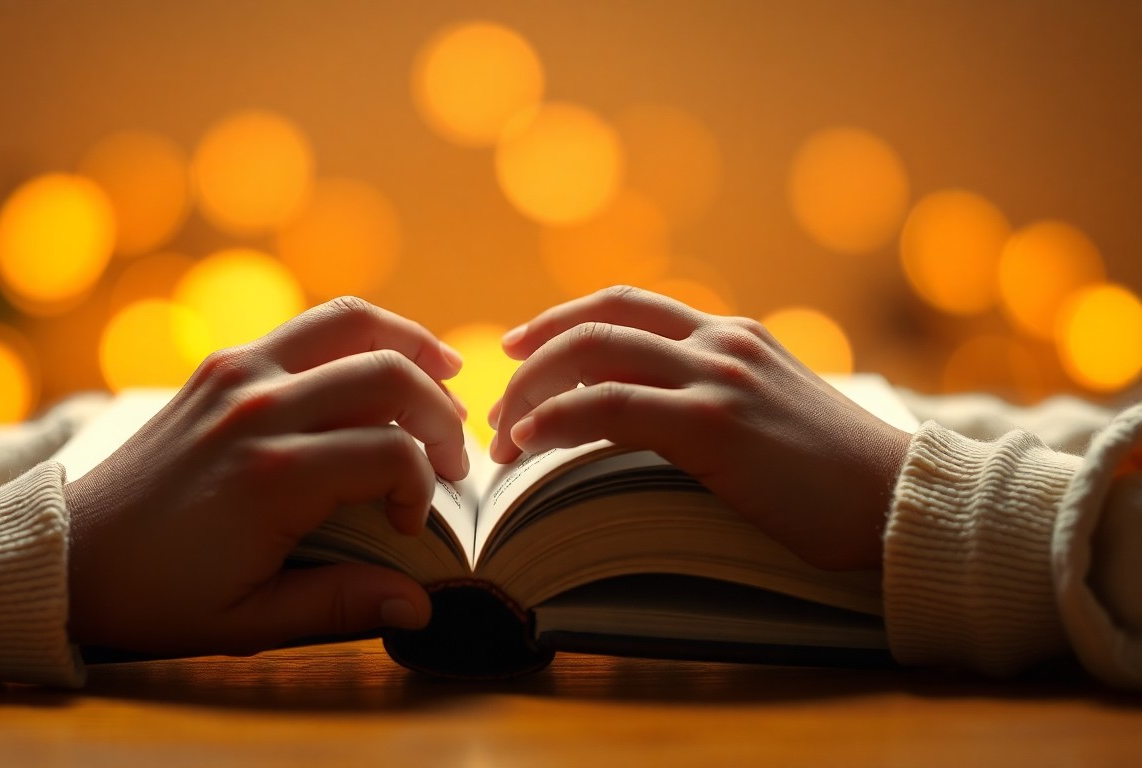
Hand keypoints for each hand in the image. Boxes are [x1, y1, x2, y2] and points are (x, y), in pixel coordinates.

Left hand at [64, 297, 467, 654]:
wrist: (69, 554)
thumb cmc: (158, 596)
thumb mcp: (249, 621)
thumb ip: (341, 606)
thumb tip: (423, 605)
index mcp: (273, 477)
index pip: (392, 453)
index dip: (423, 488)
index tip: (409, 525)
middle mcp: (259, 410)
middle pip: (387, 373)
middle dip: (439, 411)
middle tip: (453, 455)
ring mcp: (236, 376)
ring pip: (349, 322)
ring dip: (409, 342)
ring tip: (448, 372)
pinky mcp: (220, 365)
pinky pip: (306, 328)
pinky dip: (356, 337)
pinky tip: (377, 366)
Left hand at [489, 286, 910, 570]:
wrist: (901, 501)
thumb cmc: (836, 478)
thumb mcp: (773, 414)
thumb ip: (719, 398)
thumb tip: (655, 419)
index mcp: (733, 335)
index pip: (627, 304)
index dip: (563, 319)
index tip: (521, 346)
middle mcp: (721, 341)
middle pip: (598, 320)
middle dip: (534, 353)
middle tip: (499, 394)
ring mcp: (717, 376)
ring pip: (594, 353)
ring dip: (533, 390)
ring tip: (503, 434)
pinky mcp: (714, 424)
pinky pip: (610, 406)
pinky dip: (557, 419)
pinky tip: (530, 443)